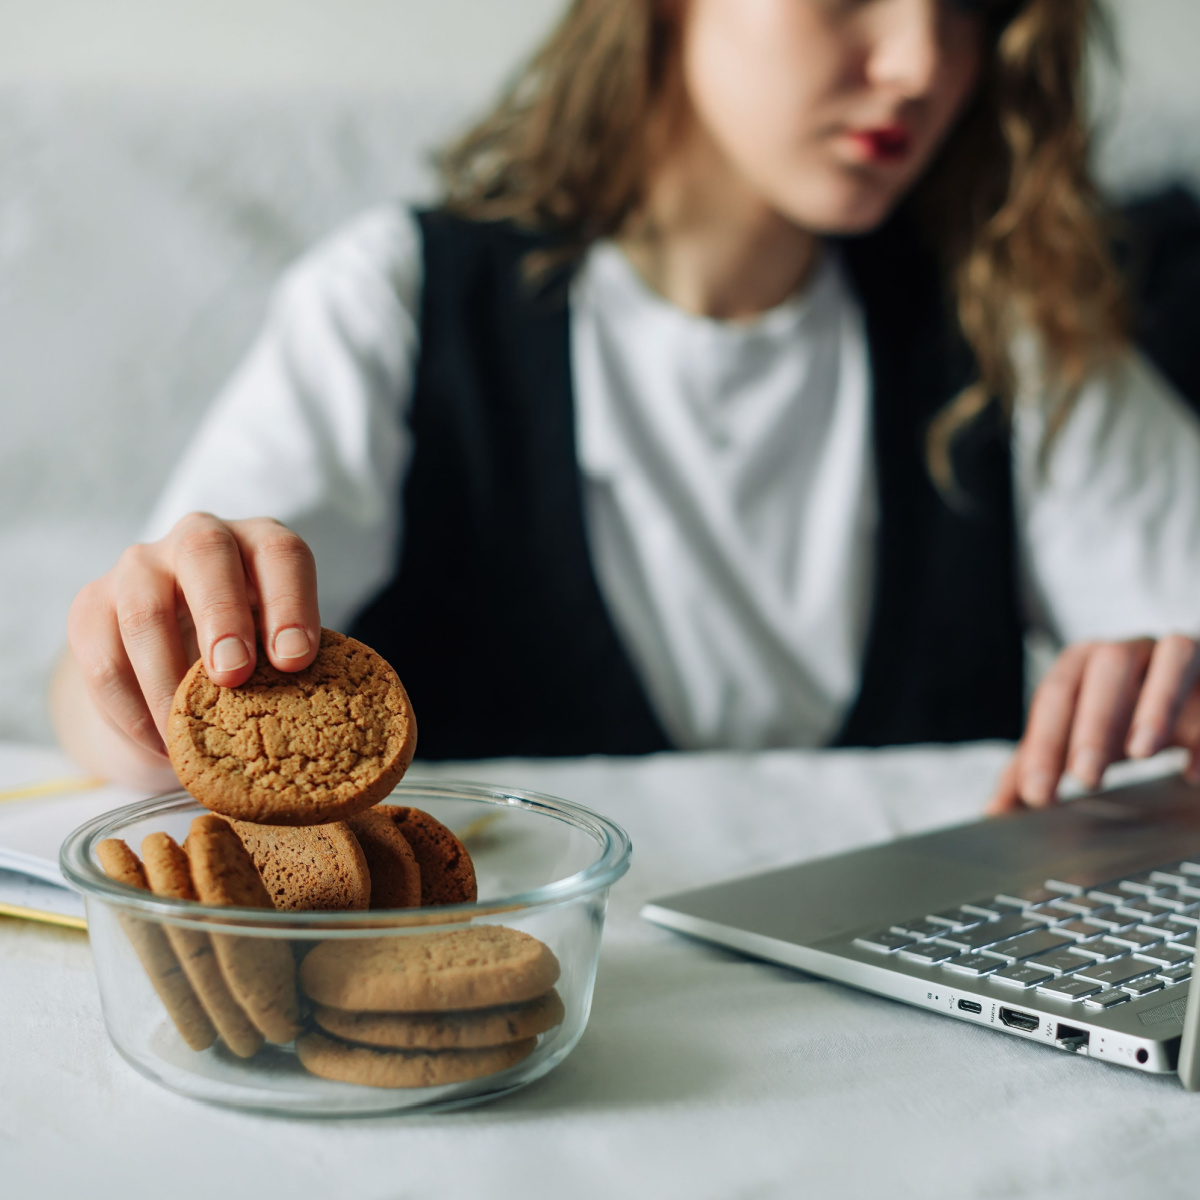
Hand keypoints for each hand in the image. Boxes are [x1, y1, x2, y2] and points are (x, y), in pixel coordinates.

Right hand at [65, 513, 319, 765]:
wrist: (173, 676)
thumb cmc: (250, 660)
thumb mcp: (277, 652)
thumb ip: (290, 664)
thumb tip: (315, 708)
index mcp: (260, 545)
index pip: (280, 554)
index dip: (291, 602)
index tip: (296, 659)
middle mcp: (199, 540)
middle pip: (205, 553)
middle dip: (222, 615)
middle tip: (234, 675)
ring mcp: (139, 568)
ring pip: (144, 610)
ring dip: (167, 679)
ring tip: (186, 732)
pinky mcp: (91, 606)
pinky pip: (104, 658)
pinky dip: (132, 709)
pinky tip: (160, 743)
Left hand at [988, 635, 1199, 813]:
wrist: (1187, 698)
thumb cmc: (1121, 717)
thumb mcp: (1077, 740)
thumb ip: (1038, 767)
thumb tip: (995, 810)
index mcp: (1085, 662)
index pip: (1057, 694)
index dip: (1044, 742)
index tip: (1038, 795)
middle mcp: (1132, 650)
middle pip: (1107, 665)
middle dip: (1093, 721)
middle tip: (1085, 776)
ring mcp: (1181, 656)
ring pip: (1172, 655)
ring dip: (1156, 703)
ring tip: (1140, 754)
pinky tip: (1192, 773)